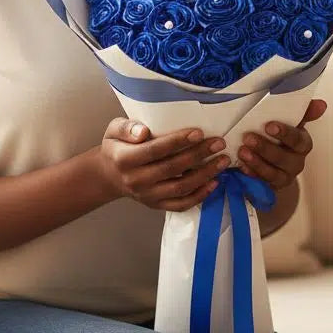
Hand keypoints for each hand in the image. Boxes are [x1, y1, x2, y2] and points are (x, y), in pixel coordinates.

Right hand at [95, 118, 229, 211]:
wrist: (110, 174)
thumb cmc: (117, 146)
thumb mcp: (114, 130)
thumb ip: (127, 127)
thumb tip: (143, 132)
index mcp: (124, 159)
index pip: (155, 150)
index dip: (177, 142)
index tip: (199, 132)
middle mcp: (136, 180)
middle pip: (172, 168)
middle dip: (198, 155)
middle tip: (218, 143)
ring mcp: (147, 195)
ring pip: (180, 188)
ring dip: (204, 175)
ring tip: (222, 161)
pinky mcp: (156, 205)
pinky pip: (181, 204)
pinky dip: (200, 195)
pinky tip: (214, 182)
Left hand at [237, 99, 326, 189]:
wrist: (271, 157)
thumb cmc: (280, 136)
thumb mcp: (290, 121)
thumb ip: (303, 112)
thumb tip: (321, 104)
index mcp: (302, 144)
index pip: (298, 140)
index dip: (285, 134)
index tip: (269, 126)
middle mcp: (296, 162)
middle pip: (284, 159)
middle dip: (266, 149)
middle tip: (248, 138)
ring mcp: (284, 176)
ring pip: (273, 174)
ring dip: (257, 163)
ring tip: (242, 151)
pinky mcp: (271, 187)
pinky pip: (261, 184)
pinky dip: (251, 175)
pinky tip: (241, 166)